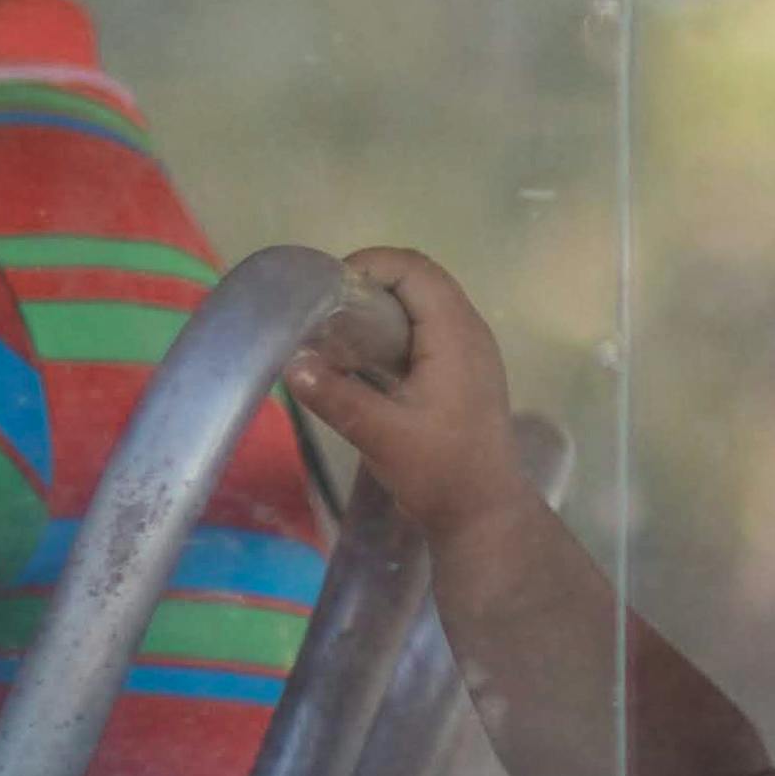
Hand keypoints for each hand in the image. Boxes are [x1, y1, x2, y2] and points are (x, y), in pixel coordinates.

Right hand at [284, 246, 532, 549]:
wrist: (482, 510)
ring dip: (377, 308)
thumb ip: (336, 397)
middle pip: (418, 281)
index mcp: (457, 335)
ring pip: (420, 305)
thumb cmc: (440, 471)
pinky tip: (355, 359)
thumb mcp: (381, 435)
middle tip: (320, 310)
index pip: (416, 270)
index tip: (325, 288)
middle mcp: (468, 332)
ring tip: (331, 332)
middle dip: (368, 284)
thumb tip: (292, 362)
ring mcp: (467, 351)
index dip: (371, 265)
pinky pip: (423, 330)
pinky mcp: (459, 371)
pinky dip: (389, 331)